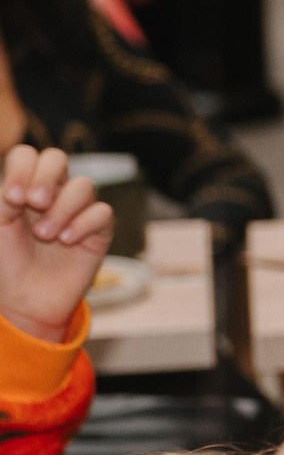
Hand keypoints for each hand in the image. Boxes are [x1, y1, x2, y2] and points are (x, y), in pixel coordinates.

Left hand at [0, 146, 113, 343]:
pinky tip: (66, 241)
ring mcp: (78, 209)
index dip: (21, 169)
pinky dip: (83, 224)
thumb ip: (6, 199)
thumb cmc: (7, 261)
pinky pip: (102, 212)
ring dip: (61, 209)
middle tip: (33, 203)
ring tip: (46, 235)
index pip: (27, 156)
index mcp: (24, 186)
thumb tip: (24, 189)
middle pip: (57, 158)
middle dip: (44, 178)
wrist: (26, 298)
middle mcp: (53, 192)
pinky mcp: (100, 230)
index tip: (11, 198)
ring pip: (83, 185)